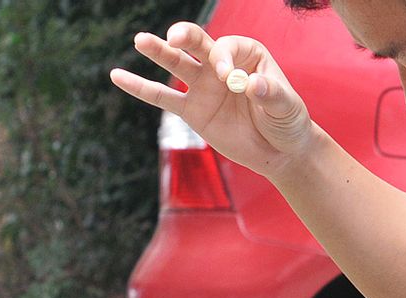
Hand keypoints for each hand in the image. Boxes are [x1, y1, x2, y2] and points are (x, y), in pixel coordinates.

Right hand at [109, 22, 313, 180]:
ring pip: (177, 64)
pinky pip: (163, 98)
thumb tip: (253, 86)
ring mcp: (203, 86)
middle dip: (186, 37)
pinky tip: (118, 76)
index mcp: (246, 53)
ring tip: (142, 41)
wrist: (282, 152)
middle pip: (197, 43)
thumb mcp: (286, 106)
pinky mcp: (192, 111)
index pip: (227, 47)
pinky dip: (141, 88)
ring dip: (160, 51)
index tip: (232, 79)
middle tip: (176, 37)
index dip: (225, 60)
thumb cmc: (287, 122)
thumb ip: (271, 93)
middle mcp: (220, 64)